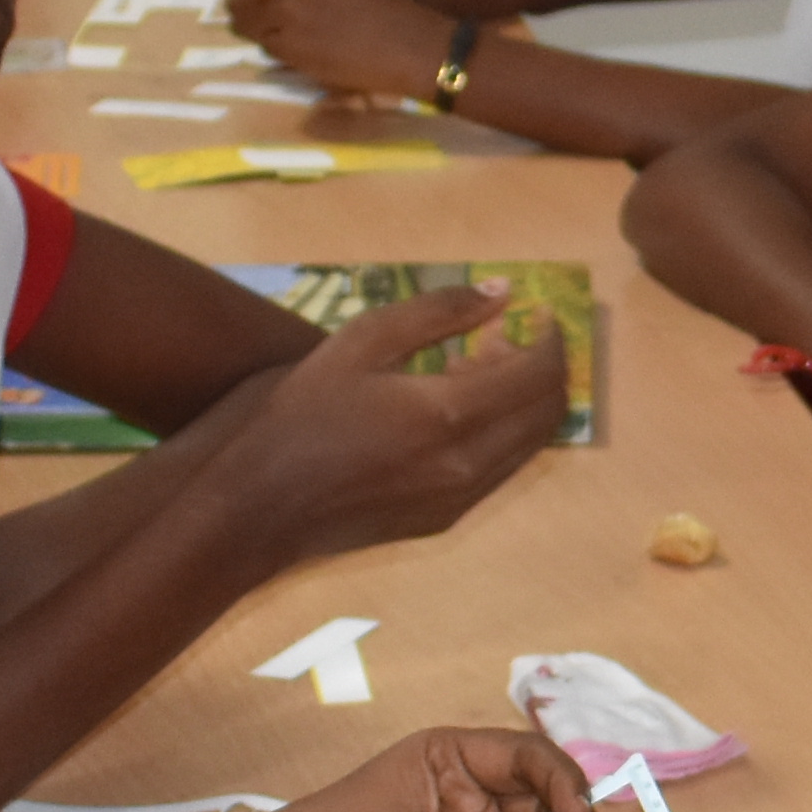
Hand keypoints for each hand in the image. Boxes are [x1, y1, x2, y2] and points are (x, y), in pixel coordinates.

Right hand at [192, 287, 564, 564]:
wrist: (261, 505)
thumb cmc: (304, 412)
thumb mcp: (362, 341)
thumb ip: (439, 311)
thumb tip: (502, 292)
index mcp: (452, 414)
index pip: (539, 373)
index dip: (550, 338)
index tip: (538, 313)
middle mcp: (471, 463)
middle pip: (548, 413)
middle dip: (543, 368)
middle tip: (505, 336)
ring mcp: (462, 498)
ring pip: (529, 445)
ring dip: (522, 402)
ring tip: (475, 365)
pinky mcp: (446, 519)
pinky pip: (500, 470)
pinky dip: (500, 432)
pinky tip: (455, 409)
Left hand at [224, 0, 467, 101]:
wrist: (408, 43)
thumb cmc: (381, 5)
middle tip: (259, 10)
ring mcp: (288, 4)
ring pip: (244, 13)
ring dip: (253, 23)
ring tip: (273, 30)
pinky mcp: (288, 40)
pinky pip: (260, 41)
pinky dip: (270, 46)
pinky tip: (290, 46)